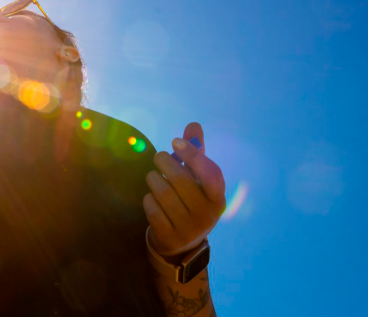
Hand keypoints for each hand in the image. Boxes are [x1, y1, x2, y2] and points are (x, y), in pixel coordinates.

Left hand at [142, 122, 226, 258]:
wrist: (181, 242)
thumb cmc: (190, 200)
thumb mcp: (197, 179)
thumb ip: (196, 152)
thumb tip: (193, 124)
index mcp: (218, 198)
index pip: (210, 173)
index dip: (193, 155)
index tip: (175, 141)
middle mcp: (207, 214)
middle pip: (180, 180)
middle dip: (165, 162)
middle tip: (159, 157)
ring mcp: (189, 228)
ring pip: (163, 192)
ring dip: (153, 179)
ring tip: (154, 177)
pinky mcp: (170, 236)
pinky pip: (152, 208)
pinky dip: (148, 198)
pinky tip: (152, 198)